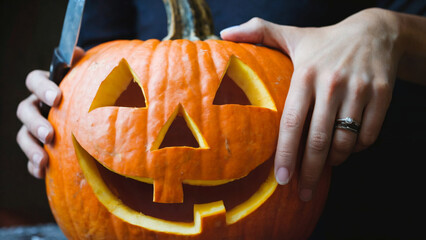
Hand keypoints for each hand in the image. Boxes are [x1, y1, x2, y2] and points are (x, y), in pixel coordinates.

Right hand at [16, 47, 84, 177]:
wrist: (97, 115)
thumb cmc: (94, 91)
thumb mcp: (92, 77)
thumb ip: (85, 65)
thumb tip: (79, 52)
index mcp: (47, 86)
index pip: (34, 80)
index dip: (42, 87)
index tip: (57, 98)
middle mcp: (38, 106)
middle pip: (24, 110)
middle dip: (35, 122)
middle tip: (50, 134)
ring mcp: (36, 128)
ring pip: (23, 135)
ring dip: (31, 147)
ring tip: (44, 160)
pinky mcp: (41, 149)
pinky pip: (31, 159)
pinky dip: (34, 166)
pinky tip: (43, 172)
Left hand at [221, 8, 402, 200]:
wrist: (375, 32)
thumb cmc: (324, 41)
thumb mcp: (292, 34)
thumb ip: (258, 32)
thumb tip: (223, 33)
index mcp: (305, 74)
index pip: (291, 123)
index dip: (285, 155)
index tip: (281, 179)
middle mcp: (331, 83)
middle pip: (318, 140)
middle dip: (309, 171)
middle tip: (301, 191)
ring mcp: (359, 89)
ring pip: (345, 141)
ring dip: (334, 161)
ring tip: (325, 166)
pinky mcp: (383, 94)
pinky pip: (368, 136)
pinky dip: (357, 149)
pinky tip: (346, 148)